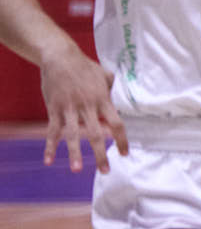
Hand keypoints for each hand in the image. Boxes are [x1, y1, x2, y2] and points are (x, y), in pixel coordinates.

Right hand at [39, 45, 127, 171]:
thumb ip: (113, 90)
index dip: (121, 140)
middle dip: (100, 154)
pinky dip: (50, 146)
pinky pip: (52, 131)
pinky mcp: (54, 109)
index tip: (124, 154)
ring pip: (73, 135)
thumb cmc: (84, 66)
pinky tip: (49, 160)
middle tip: (104, 171)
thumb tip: (119, 101)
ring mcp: (69, 109)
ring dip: (75, 153)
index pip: (116, 124)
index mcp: (102, 100)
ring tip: (78, 170)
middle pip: (96, 134)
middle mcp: (87, 106)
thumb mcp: (105, 75)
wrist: (59, 56)